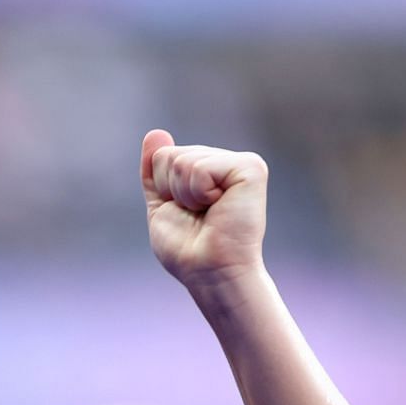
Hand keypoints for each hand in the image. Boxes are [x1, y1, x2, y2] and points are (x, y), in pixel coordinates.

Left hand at [140, 129, 267, 289]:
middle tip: (198, 216)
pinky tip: (218, 207)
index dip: (163, 189)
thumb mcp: (162, 206)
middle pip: (171, 155)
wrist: (210, 272)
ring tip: (208, 214)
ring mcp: (241, 162)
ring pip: (183, 161)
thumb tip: (155, 132)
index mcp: (207, 168)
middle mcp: (226, 161)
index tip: (186, 212)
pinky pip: (201, 168)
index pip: (163, 156)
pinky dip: (199, 194)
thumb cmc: (188, 249)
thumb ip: (155, 171)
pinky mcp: (250, 169)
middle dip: (173, 192)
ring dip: (186, 196)